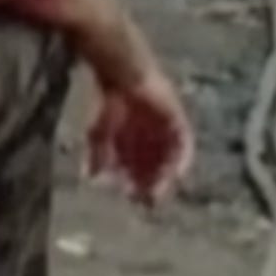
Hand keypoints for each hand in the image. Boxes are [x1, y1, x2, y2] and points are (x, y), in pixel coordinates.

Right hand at [87, 66, 192, 207]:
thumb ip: (96, 154)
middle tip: (148, 198)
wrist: (124, 76)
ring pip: (169, 159)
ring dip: (166, 174)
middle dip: (151, 184)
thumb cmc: (109, 103)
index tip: (130, 195)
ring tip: (160, 185)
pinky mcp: (178, 122)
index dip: (134, 184)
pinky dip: (182, 158)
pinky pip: (184, 145)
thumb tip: (91, 177)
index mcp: (133, 143)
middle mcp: (152, 140)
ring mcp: (166, 132)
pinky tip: (177, 170)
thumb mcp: (98, 132)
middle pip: (155, 169)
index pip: (137, 170)